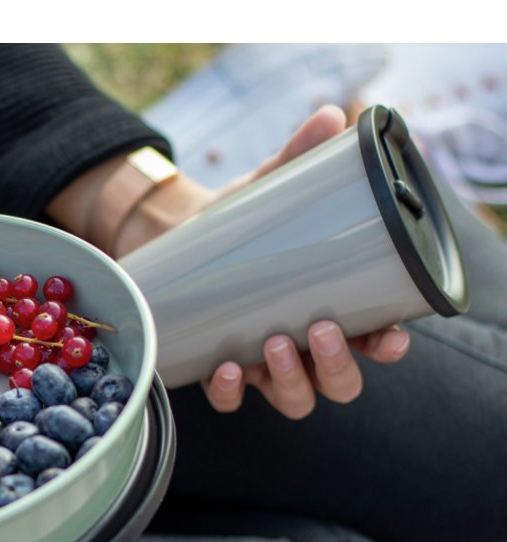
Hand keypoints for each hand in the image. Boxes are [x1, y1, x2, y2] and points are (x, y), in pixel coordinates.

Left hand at [193, 106, 410, 417]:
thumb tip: (331, 117)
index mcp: (332, 308)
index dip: (386, 346)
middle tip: (322, 329)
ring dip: (291, 380)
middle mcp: (302, 345)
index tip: (391, 338)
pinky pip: (230, 399)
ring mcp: (260, 363)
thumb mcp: (265, 190)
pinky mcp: (217, 368)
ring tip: (276, 342)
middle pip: (338, 383)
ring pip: (293, 398)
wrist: (174, 236)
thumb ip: (296, 159)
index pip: (374, 340)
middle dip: (337, 366)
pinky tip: (227, 368)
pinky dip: (231, 391)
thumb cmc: (237, 222)